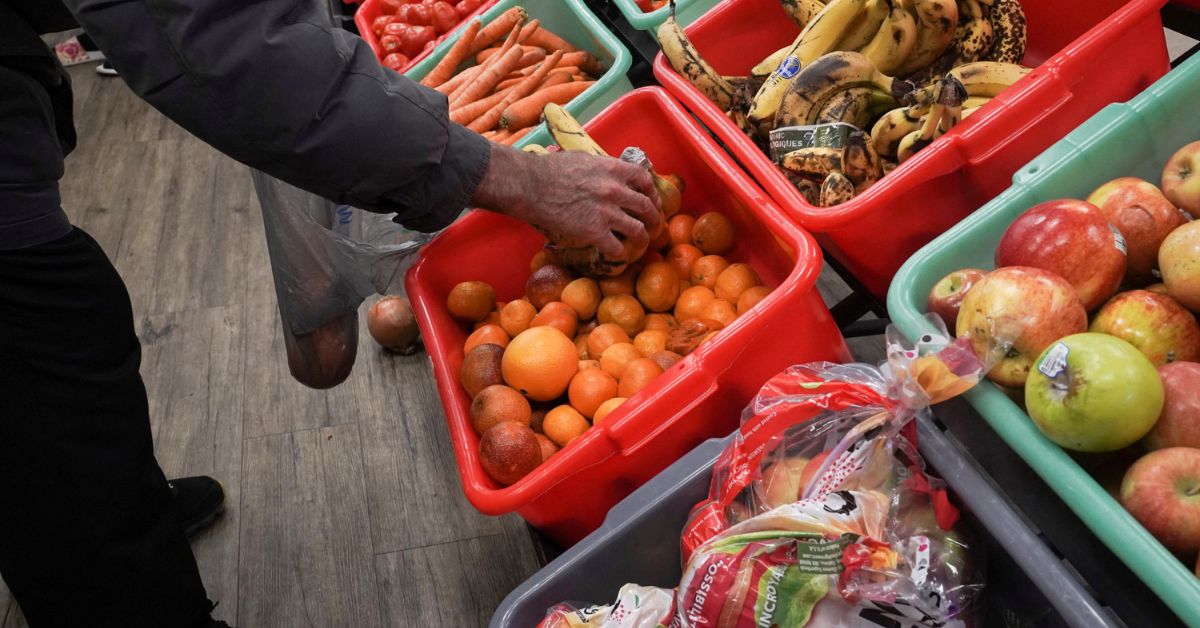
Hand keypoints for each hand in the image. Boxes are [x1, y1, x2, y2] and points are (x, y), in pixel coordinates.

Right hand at [471, 144, 660, 258]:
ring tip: (640, 243)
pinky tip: (617, 254)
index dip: (652, 192)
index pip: (645, 180)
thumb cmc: (550, 170)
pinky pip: (617, 247)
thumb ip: (602, 167)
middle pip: (646, 207)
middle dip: (653, 218)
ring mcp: (607, 212)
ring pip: (638, 230)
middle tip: (652, 225)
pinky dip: (620, 252)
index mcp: (613, 169)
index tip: (651, 200)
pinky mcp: (595, 232)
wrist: (531, 186)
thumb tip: (610, 172)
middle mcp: (615, 190)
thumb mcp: (583, 159)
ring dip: (642, 238)